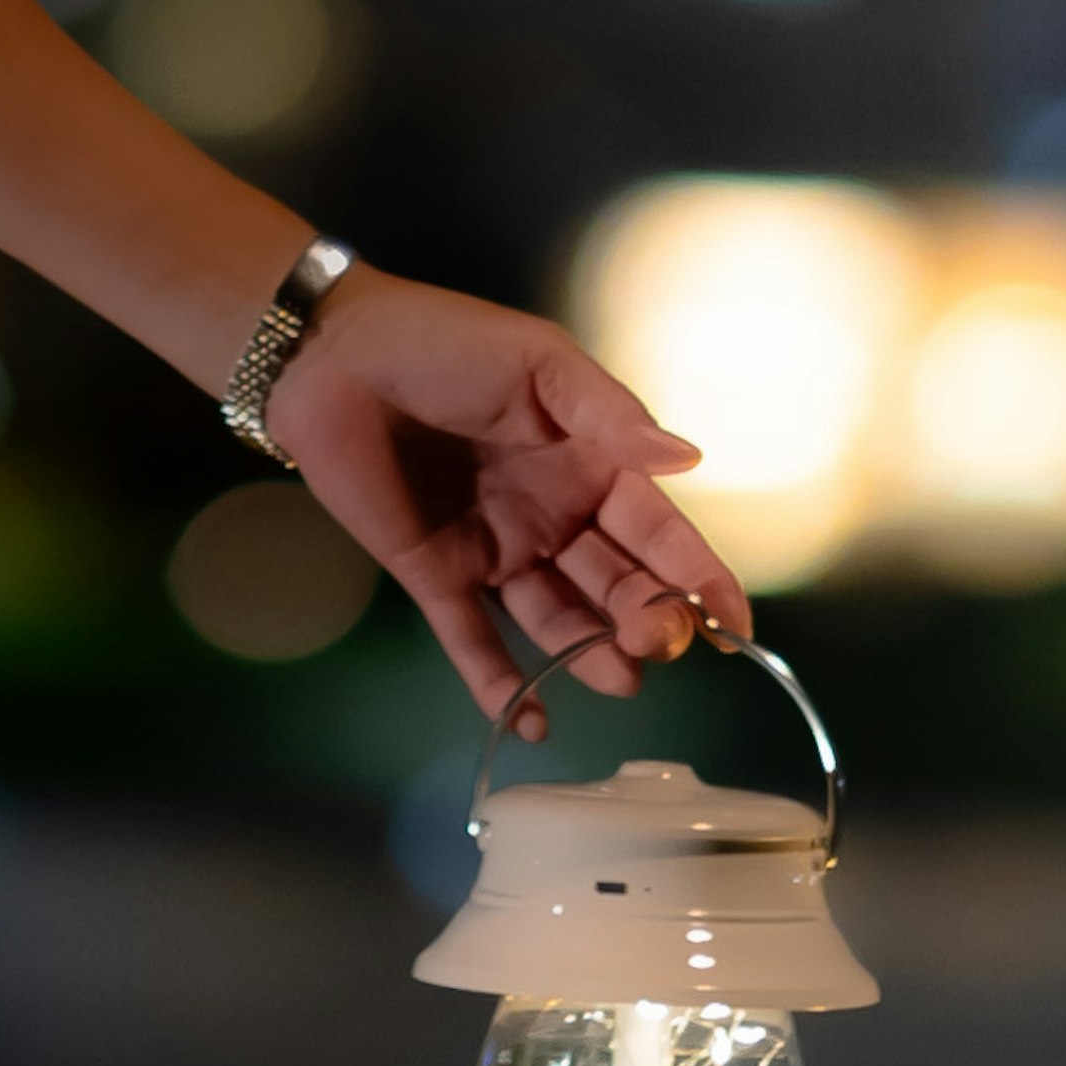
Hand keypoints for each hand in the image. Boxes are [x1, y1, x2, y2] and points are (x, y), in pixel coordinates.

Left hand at [258, 268, 750, 728]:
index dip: (699, 576)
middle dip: (646, 618)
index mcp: (590, 464)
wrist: (330, 357)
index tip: (736, 625)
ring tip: (619, 682)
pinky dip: (502, 686)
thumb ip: (609, 414)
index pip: (659, 530)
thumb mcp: (539, 363)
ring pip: (558, 619)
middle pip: (616, 583)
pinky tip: (533, 723)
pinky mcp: (434, 575)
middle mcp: (553, 515)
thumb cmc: (442, 342)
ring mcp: (495, 549)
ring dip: (590, 655)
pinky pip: (474, 642)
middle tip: (658, 644)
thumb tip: (688, 459)